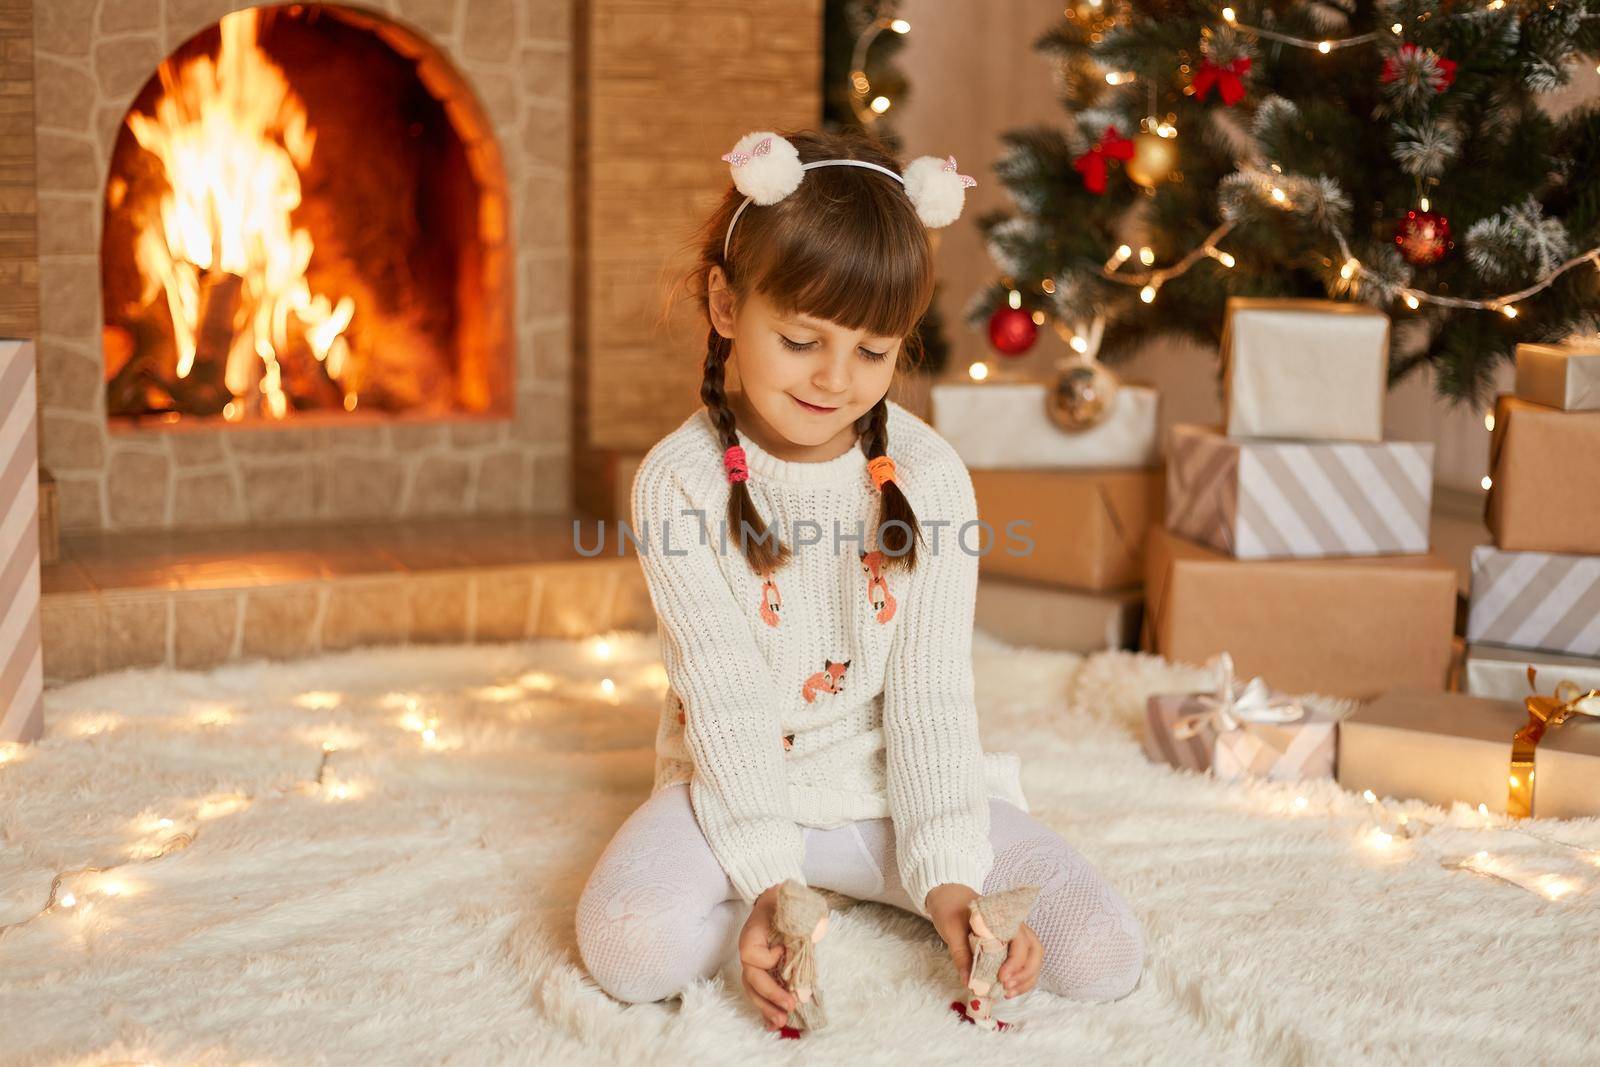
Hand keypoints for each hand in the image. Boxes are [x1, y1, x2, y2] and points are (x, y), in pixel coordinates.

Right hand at [738, 883, 797, 1029]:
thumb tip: (817, 930)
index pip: (753, 956)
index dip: (769, 959)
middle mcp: (749, 953)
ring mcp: (754, 965)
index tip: (783, 950)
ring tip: (781, 1022)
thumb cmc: (783, 902)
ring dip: (767, 1008)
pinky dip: (766, 1009)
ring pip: (754, 991)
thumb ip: (801, 919)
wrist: (775, 900)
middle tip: (789, 1008)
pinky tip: (774, 1024)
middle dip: (769, 997)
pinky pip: (760, 993)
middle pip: (752, 980)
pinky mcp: (763, 972)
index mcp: (751, 936)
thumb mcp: (792, 904)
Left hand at [925, 883, 1042, 997]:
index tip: (1002, 978)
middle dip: (1025, 973)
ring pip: (1033, 957)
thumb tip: (970, 982)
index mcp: (1002, 917)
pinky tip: (1009, 989)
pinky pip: (1024, 961)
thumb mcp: (951, 930)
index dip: (1015, 962)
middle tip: (1006, 988)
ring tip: (1008, 993)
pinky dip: (1021, 977)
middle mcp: (1014, 925)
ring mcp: (1014, 935)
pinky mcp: (1009, 944)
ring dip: (1026, 978)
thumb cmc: (951, 908)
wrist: (948, 895)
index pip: (1020, 940)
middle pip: (1034, 950)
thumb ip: (961, 956)